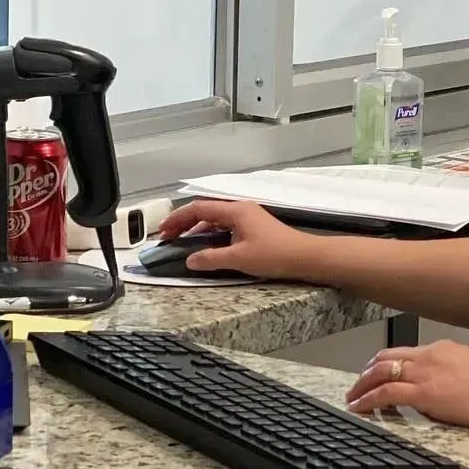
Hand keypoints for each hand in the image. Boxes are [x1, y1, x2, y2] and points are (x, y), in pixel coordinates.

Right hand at [154, 199, 316, 280]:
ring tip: (182, 242)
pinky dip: (211, 234)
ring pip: (215, 220)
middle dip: (184, 222)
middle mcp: (240, 209)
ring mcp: (248, 218)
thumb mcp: (238, 258)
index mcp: (235, 210)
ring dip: (197, 229)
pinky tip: (206, 246)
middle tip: (168, 235)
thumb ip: (210, 258)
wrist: (305, 257)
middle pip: (205, 211)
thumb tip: (189, 260)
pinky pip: (225, 227)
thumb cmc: (274, 255)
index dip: (178, 218)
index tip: (163, 230)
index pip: (198, 209)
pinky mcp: (254, 228)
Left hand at [346, 340, 468, 427]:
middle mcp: (428, 356)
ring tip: (352, 398)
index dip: (384, 363)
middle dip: (366, 371)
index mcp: (441, 349)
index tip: (374, 372)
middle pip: (386, 358)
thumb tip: (437, 392)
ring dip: (361, 385)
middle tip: (356, 384)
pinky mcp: (426, 393)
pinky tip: (359, 408)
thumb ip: (449, 374)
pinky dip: (368, 400)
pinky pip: (386, 393)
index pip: (404, 353)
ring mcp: (425, 373)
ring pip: (381, 372)